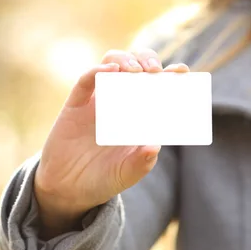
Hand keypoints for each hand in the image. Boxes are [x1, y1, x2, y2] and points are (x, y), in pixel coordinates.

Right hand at [35, 48, 189, 236]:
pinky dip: (97, 71)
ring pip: (112, 63)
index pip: (157, 87)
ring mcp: (98, 100)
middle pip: (137, 67)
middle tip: (156, 71)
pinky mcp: (76, 104)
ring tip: (135, 71)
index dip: (170, 76)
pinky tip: (109, 71)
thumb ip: (141, 163)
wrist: (68, 189)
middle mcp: (121, 102)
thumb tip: (155, 146)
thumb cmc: (103, 179)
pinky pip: (85, 81)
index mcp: (139, 115)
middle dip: (148, 61)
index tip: (182, 71)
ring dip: (126, 60)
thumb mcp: (126, 174)